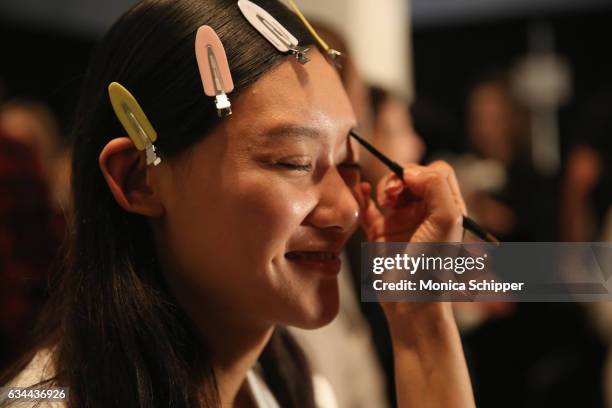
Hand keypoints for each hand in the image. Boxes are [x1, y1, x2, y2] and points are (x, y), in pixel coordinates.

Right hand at [355, 161, 467, 330]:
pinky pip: (369, 208)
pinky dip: (363, 197)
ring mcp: (401, 222)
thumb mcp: (446, 219)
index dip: (420, 172)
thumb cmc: (432, 264)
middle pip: (411, 177)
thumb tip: (410, 172)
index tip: (408, 184)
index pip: (437, 173)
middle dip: (398, 179)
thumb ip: (436, 186)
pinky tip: (361, 190)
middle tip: (391, 194)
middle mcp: (424, 213)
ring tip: (383, 200)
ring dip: (383, 187)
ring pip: (390, 189)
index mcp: (445, 208)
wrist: (410, 300)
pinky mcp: (380, 233)